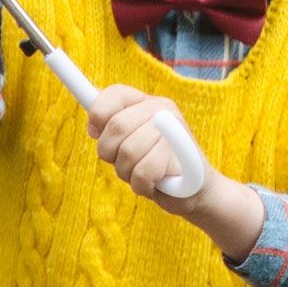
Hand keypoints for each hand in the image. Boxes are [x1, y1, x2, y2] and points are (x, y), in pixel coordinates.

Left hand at [84, 85, 263, 260]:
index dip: (97, 115)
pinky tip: (154, 183)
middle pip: (116, 127)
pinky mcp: (184, 154)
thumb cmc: (155, 166)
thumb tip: (93, 124)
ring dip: (127, 172)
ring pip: (128, 152)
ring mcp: (175, 129)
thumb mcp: (128, 143)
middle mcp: (162, 109)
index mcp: (147, 102)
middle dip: (110, 153)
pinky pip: (143, 172)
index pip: (114, 94)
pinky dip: (142, 185)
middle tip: (123, 162)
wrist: (195, 192)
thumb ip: (110, 128)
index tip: (96, 133)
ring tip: (142, 172)